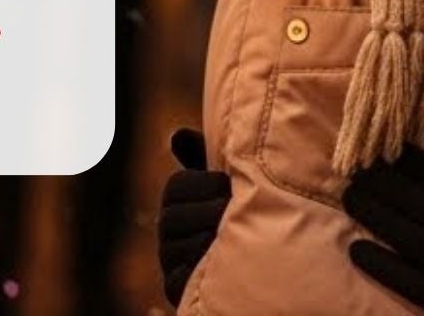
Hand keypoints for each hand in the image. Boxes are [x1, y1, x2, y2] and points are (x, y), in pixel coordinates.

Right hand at [158, 127, 229, 306]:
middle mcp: (167, 230)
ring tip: (236, 239)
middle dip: (208, 213)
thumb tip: (176, 134)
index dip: (204, 184)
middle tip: (233, 214)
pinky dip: (199, 273)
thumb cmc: (240, 212)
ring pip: (178, 248)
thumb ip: (205, 157)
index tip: (228, 187)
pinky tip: (221, 266)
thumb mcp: (225, 183)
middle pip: (172, 217)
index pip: (176, 186)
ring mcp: (170, 259)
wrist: (256, 263)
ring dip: (209, 243)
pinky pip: (178, 280)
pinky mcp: (176, 289)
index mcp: (177, 200)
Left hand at [343, 148, 423, 313]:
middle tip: (356, 165)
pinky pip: (404, 278)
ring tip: (350, 195)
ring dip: (374, 213)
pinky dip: (379, 263)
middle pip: (417, 202)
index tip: (389, 146)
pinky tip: (356, 248)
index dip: (412, 162)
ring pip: (404, 234)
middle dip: (383, 181)